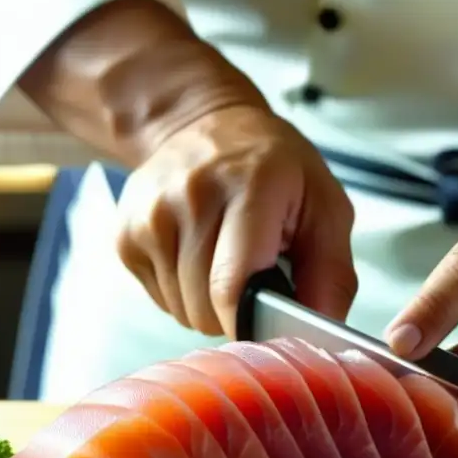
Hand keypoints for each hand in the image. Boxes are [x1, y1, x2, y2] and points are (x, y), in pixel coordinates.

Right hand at [115, 104, 356, 336]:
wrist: (208, 124)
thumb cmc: (274, 170)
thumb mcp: (325, 207)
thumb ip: (331, 273)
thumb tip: (324, 333)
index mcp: (250, 187)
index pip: (232, 287)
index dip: (251, 324)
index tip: (269, 328)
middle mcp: (192, 195)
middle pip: (206, 309)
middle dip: (235, 312)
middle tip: (255, 278)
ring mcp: (151, 213)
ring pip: (182, 311)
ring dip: (209, 304)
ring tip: (225, 263)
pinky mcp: (126, 232)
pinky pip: (160, 301)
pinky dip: (183, 294)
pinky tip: (198, 258)